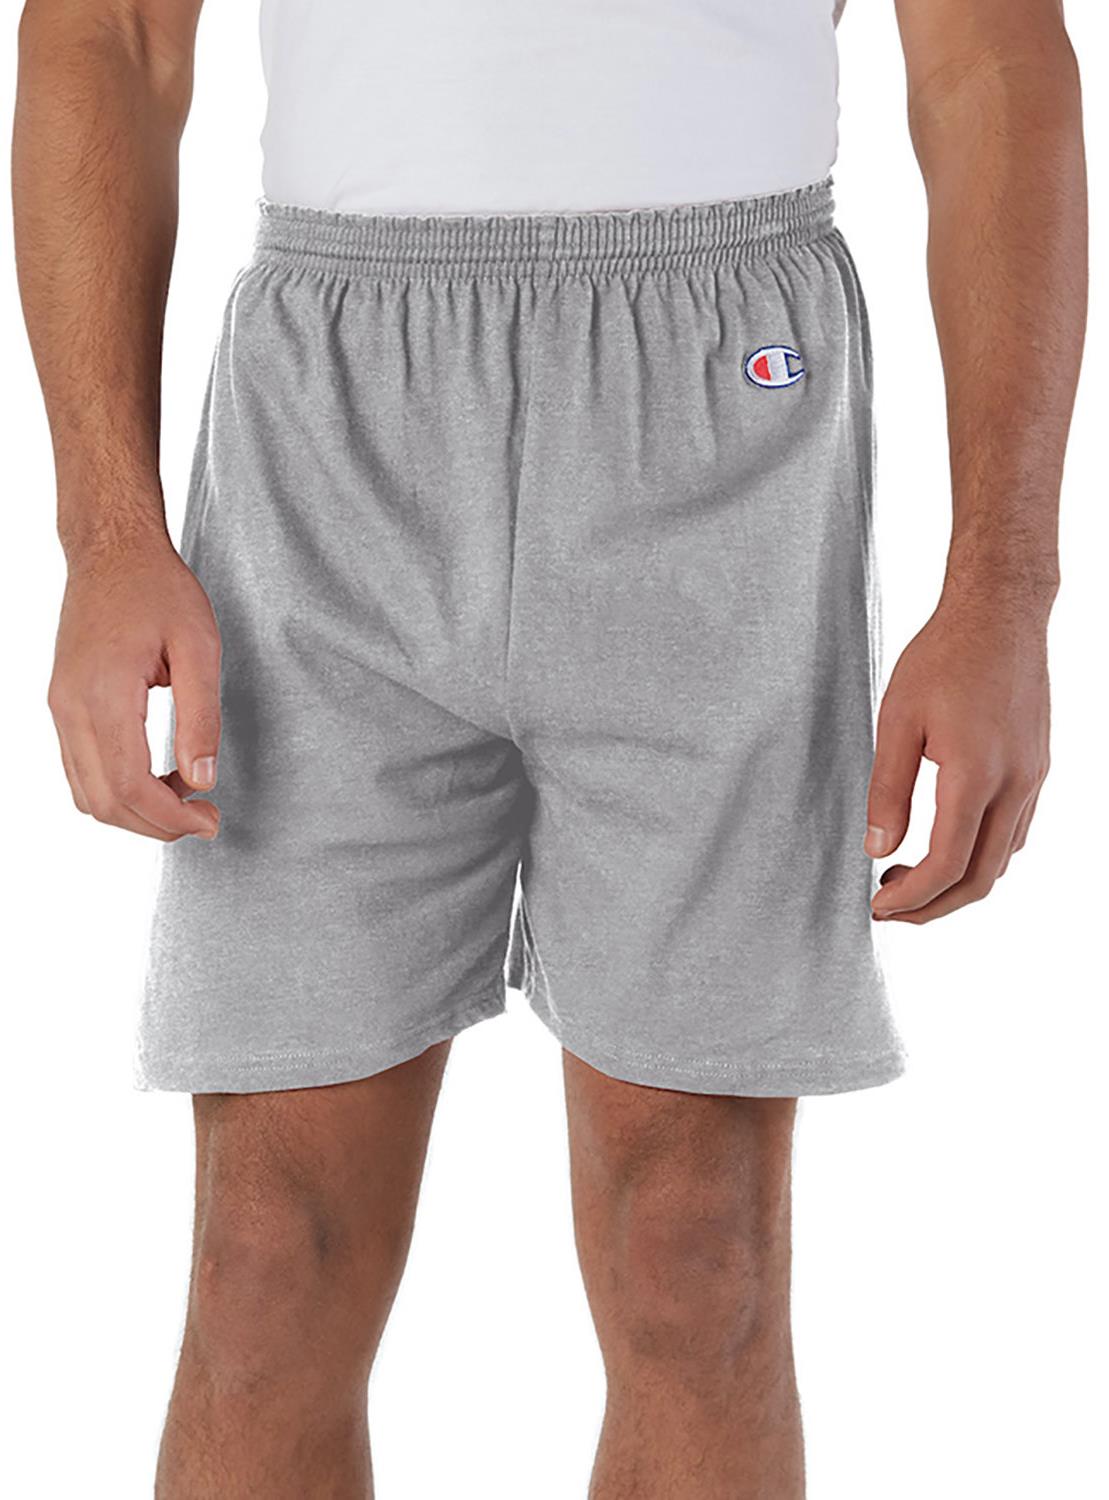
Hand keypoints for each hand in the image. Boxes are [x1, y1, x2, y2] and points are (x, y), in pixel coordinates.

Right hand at [48, 532, 221, 841]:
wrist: (111, 552)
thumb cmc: (158, 589)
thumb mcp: (199, 647)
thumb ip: (202, 717)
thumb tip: (202, 780)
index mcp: (104, 693)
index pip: (130, 785)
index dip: (171, 817)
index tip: (210, 820)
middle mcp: (70, 707)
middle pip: (104, 801)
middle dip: (157, 825)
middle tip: (206, 818)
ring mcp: (59, 708)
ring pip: (87, 794)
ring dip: (137, 811)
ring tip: (186, 797)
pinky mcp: (62, 706)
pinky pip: (81, 771)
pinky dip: (118, 789)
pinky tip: (159, 776)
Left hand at [865, 593, 1049, 922]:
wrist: (1001, 614)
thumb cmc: (944, 657)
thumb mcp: (896, 721)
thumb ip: (887, 790)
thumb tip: (877, 849)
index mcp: (975, 774)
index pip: (946, 864)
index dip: (910, 899)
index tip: (877, 908)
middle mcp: (1014, 784)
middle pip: (981, 878)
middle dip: (933, 906)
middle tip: (889, 906)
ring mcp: (1033, 779)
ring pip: (1002, 860)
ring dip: (957, 882)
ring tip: (906, 874)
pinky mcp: (1038, 769)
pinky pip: (1015, 833)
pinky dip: (981, 855)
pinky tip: (946, 841)